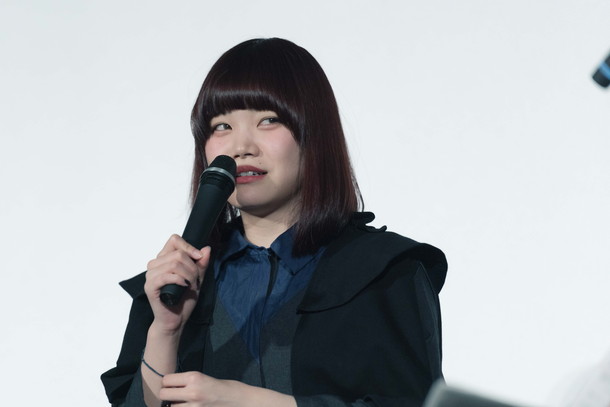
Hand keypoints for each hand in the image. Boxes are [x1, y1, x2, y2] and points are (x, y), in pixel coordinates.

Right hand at [144, 234, 210, 333]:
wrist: (176, 319)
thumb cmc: (184, 299)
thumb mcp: (198, 278)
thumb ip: (201, 264)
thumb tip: (206, 249)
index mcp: (165, 259)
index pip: (174, 240)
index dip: (188, 247)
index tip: (198, 257)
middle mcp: (155, 264)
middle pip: (178, 253)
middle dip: (192, 267)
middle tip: (195, 280)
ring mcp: (151, 275)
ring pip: (174, 263)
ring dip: (188, 275)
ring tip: (190, 285)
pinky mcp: (150, 286)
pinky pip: (165, 275)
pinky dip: (178, 280)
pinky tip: (183, 285)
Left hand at [159, 372, 296, 406]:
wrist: (241, 401)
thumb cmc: (225, 388)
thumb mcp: (204, 379)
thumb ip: (188, 382)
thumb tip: (169, 386)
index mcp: (194, 377)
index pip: (166, 380)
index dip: (167, 382)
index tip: (172, 384)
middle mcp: (192, 391)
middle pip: (164, 394)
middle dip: (167, 395)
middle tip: (175, 395)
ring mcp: (194, 406)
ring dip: (175, 405)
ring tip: (186, 403)